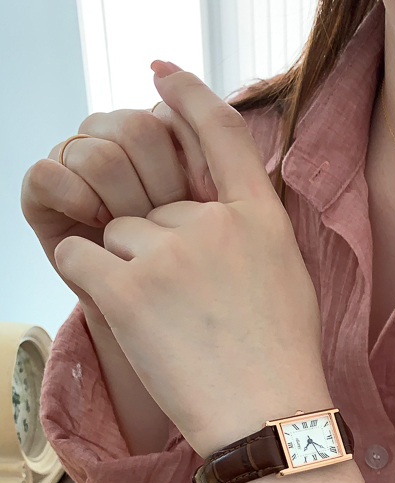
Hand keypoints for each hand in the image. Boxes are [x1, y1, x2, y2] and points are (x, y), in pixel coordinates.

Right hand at [21, 100, 214, 332]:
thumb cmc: (217, 300)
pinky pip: (48, 173)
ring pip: (96, 150)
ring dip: (120, 198)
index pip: (175, 112)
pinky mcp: (49, 204)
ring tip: (139, 244)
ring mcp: (86, 177)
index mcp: (174, 152)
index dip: (189, 139)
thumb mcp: (239, 232)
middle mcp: (127, 155)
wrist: (183, 354)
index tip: (203, 193)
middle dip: (160, 182)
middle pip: (138, 127)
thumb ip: (229, 168)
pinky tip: (96, 225)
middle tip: (175, 235)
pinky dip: (72, 194)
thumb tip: (201, 109)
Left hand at [50, 63, 328, 457]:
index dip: (187, 96)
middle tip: (191, 314)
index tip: (161, 74)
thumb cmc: (281, 360)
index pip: (221, 133)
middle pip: (154, 210)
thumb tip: (211, 210)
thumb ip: (249, 232)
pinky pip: (80, 255)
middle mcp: (215, 224)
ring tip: (170, 327)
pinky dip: (87, 277)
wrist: (269, 419)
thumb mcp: (286, 279)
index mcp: (260, 219)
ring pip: (118, 235)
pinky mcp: (129, 289)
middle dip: (158, 252)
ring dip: (129, 273)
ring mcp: (170, 253)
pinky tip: (122, 313)